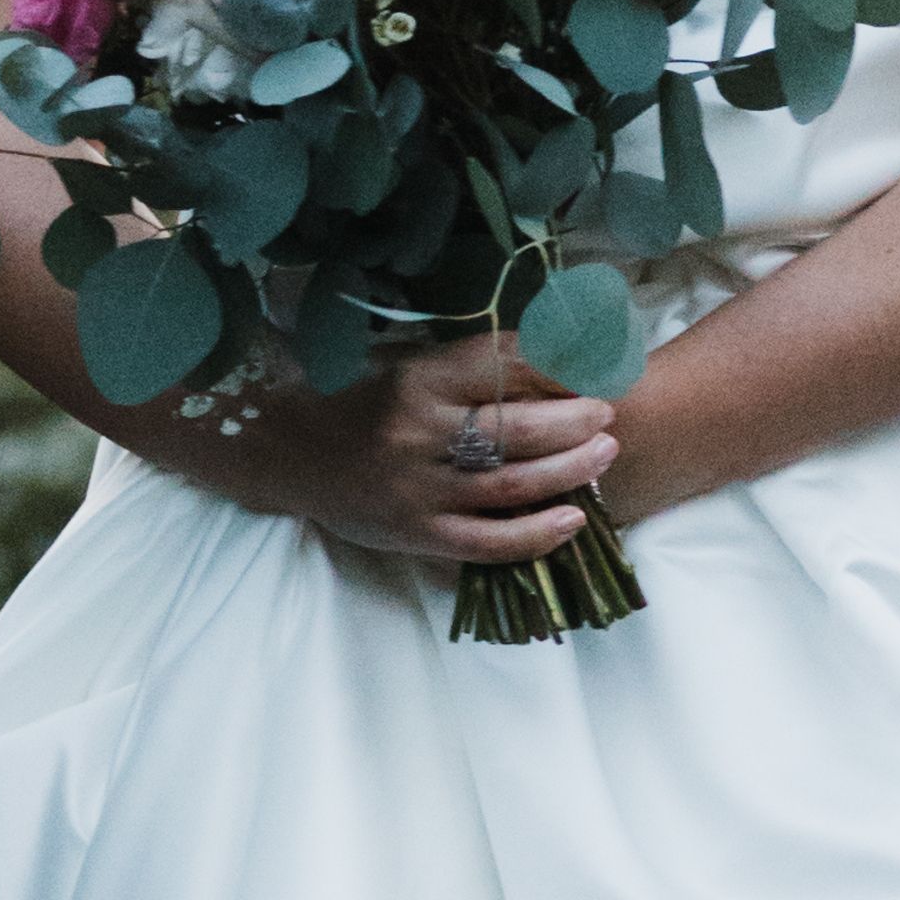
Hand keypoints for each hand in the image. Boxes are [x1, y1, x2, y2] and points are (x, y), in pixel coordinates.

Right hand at [172, 324, 620, 577]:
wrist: (290, 454)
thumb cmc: (363, 402)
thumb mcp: (410, 367)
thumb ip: (473, 368)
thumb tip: (560, 357)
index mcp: (419, 379)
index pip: (504, 366)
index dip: (559, 366)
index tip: (593, 365)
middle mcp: (420, 433)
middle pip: (518, 427)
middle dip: (577, 419)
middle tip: (609, 412)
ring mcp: (419, 489)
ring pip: (512, 483)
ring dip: (570, 469)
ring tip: (606, 453)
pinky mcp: (417, 534)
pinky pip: (488, 542)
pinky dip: (537, 534)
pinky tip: (573, 521)